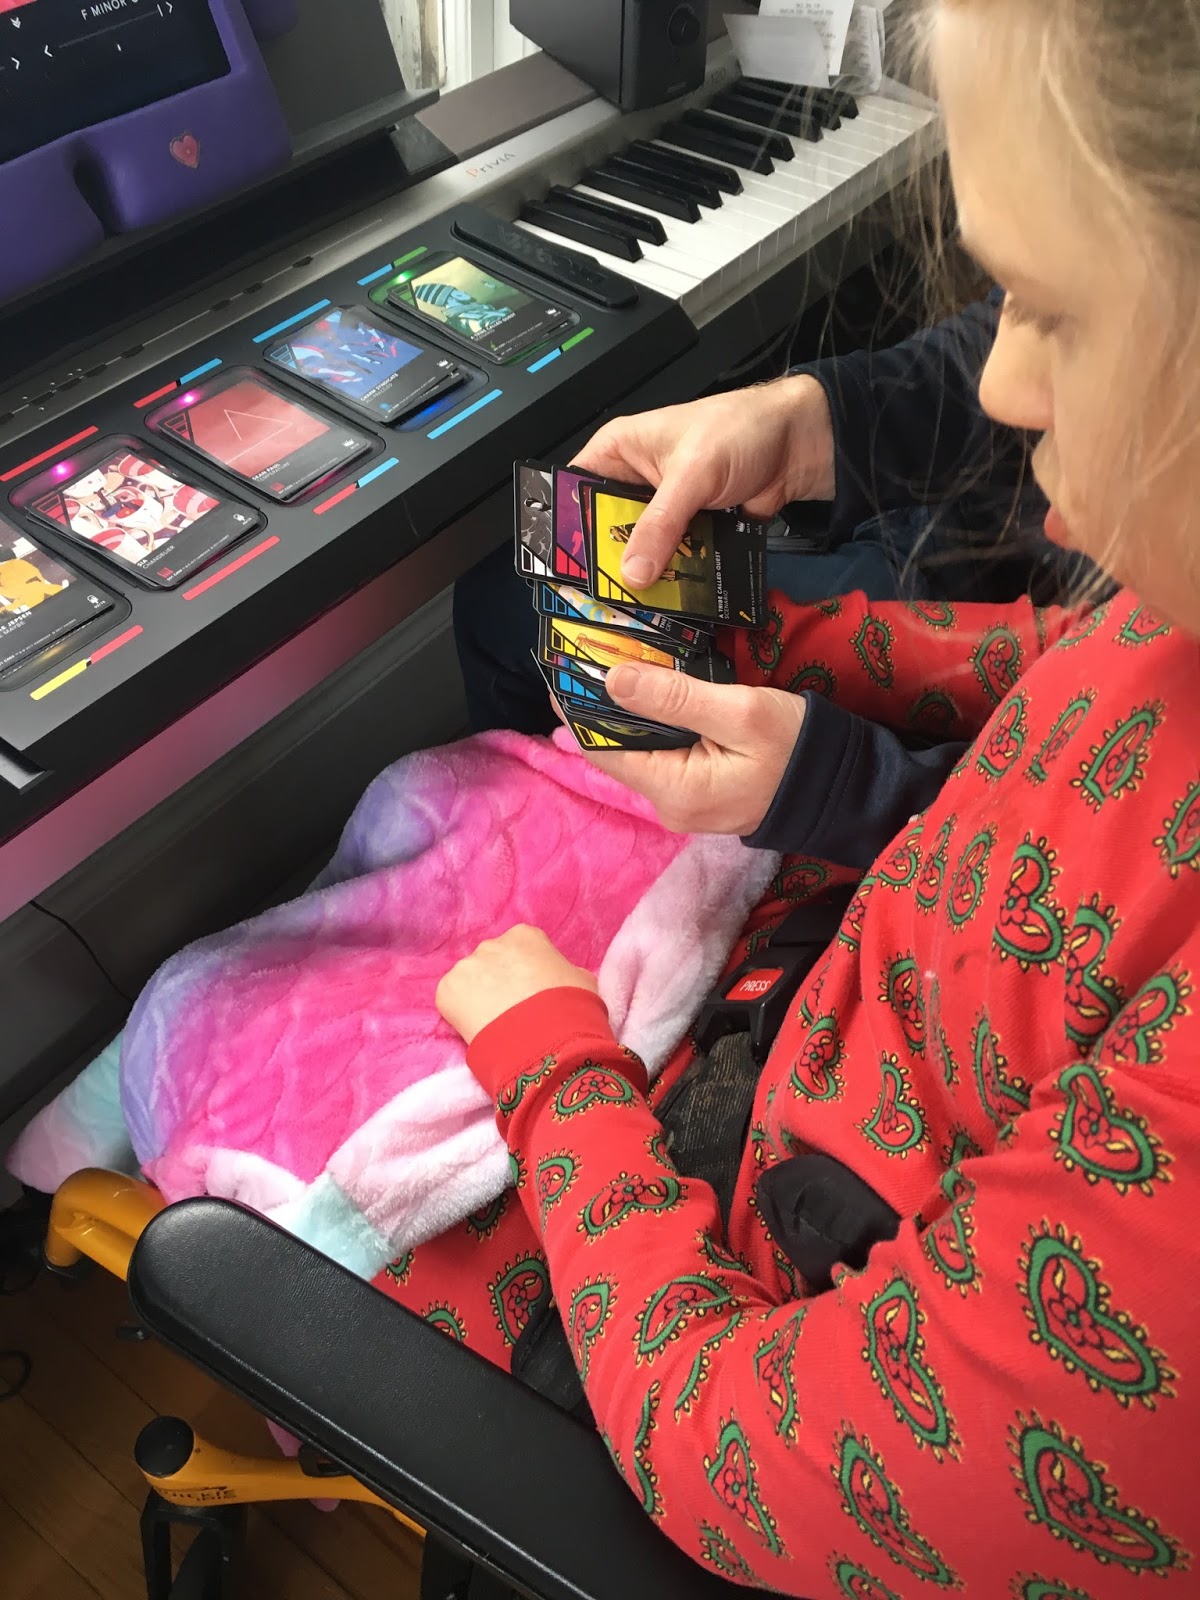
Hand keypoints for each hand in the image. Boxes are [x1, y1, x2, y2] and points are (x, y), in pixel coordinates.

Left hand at [436, 925, 598, 1046]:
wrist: (546, 1041)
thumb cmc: (572, 1008)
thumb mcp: (582, 980)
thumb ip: (563, 971)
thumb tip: (557, 979)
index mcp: (525, 936)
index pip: (522, 949)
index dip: (526, 974)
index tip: (532, 994)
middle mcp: (491, 943)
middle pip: (492, 962)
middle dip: (499, 983)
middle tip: (513, 1011)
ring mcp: (466, 966)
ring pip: (470, 982)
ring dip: (479, 998)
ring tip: (497, 1025)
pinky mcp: (446, 991)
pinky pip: (452, 1001)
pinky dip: (461, 1015)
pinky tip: (480, 1030)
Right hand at [571, 375, 833, 588]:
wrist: (798, 444)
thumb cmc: (741, 430)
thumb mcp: (692, 474)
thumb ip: (661, 524)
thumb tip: (633, 572)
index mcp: (619, 450)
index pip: (574, 490)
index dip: (567, 527)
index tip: (564, 565)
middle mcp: (634, 480)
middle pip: (604, 529)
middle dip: (606, 561)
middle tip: (599, 597)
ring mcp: (663, 509)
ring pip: (640, 549)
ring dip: (642, 575)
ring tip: (633, 607)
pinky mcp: (689, 530)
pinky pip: (672, 559)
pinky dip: (673, 577)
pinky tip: (668, 601)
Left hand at [577, 664, 806, 834]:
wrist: (843, 784)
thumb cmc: (797, 747)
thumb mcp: (740, 712)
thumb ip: (675, 698)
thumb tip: (613, 679)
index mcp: (673, 790)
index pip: (601, 750)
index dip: (577, 707)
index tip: (561, 664)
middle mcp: (668, 804)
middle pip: (614, 751)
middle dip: (598, 704)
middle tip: (585, 650)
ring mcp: (682, 802)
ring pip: (636, 751)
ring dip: (623, 711)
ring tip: (607, 660)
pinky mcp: (696, 791)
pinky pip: (659, 754)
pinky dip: (649, 722)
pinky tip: (644, 688)